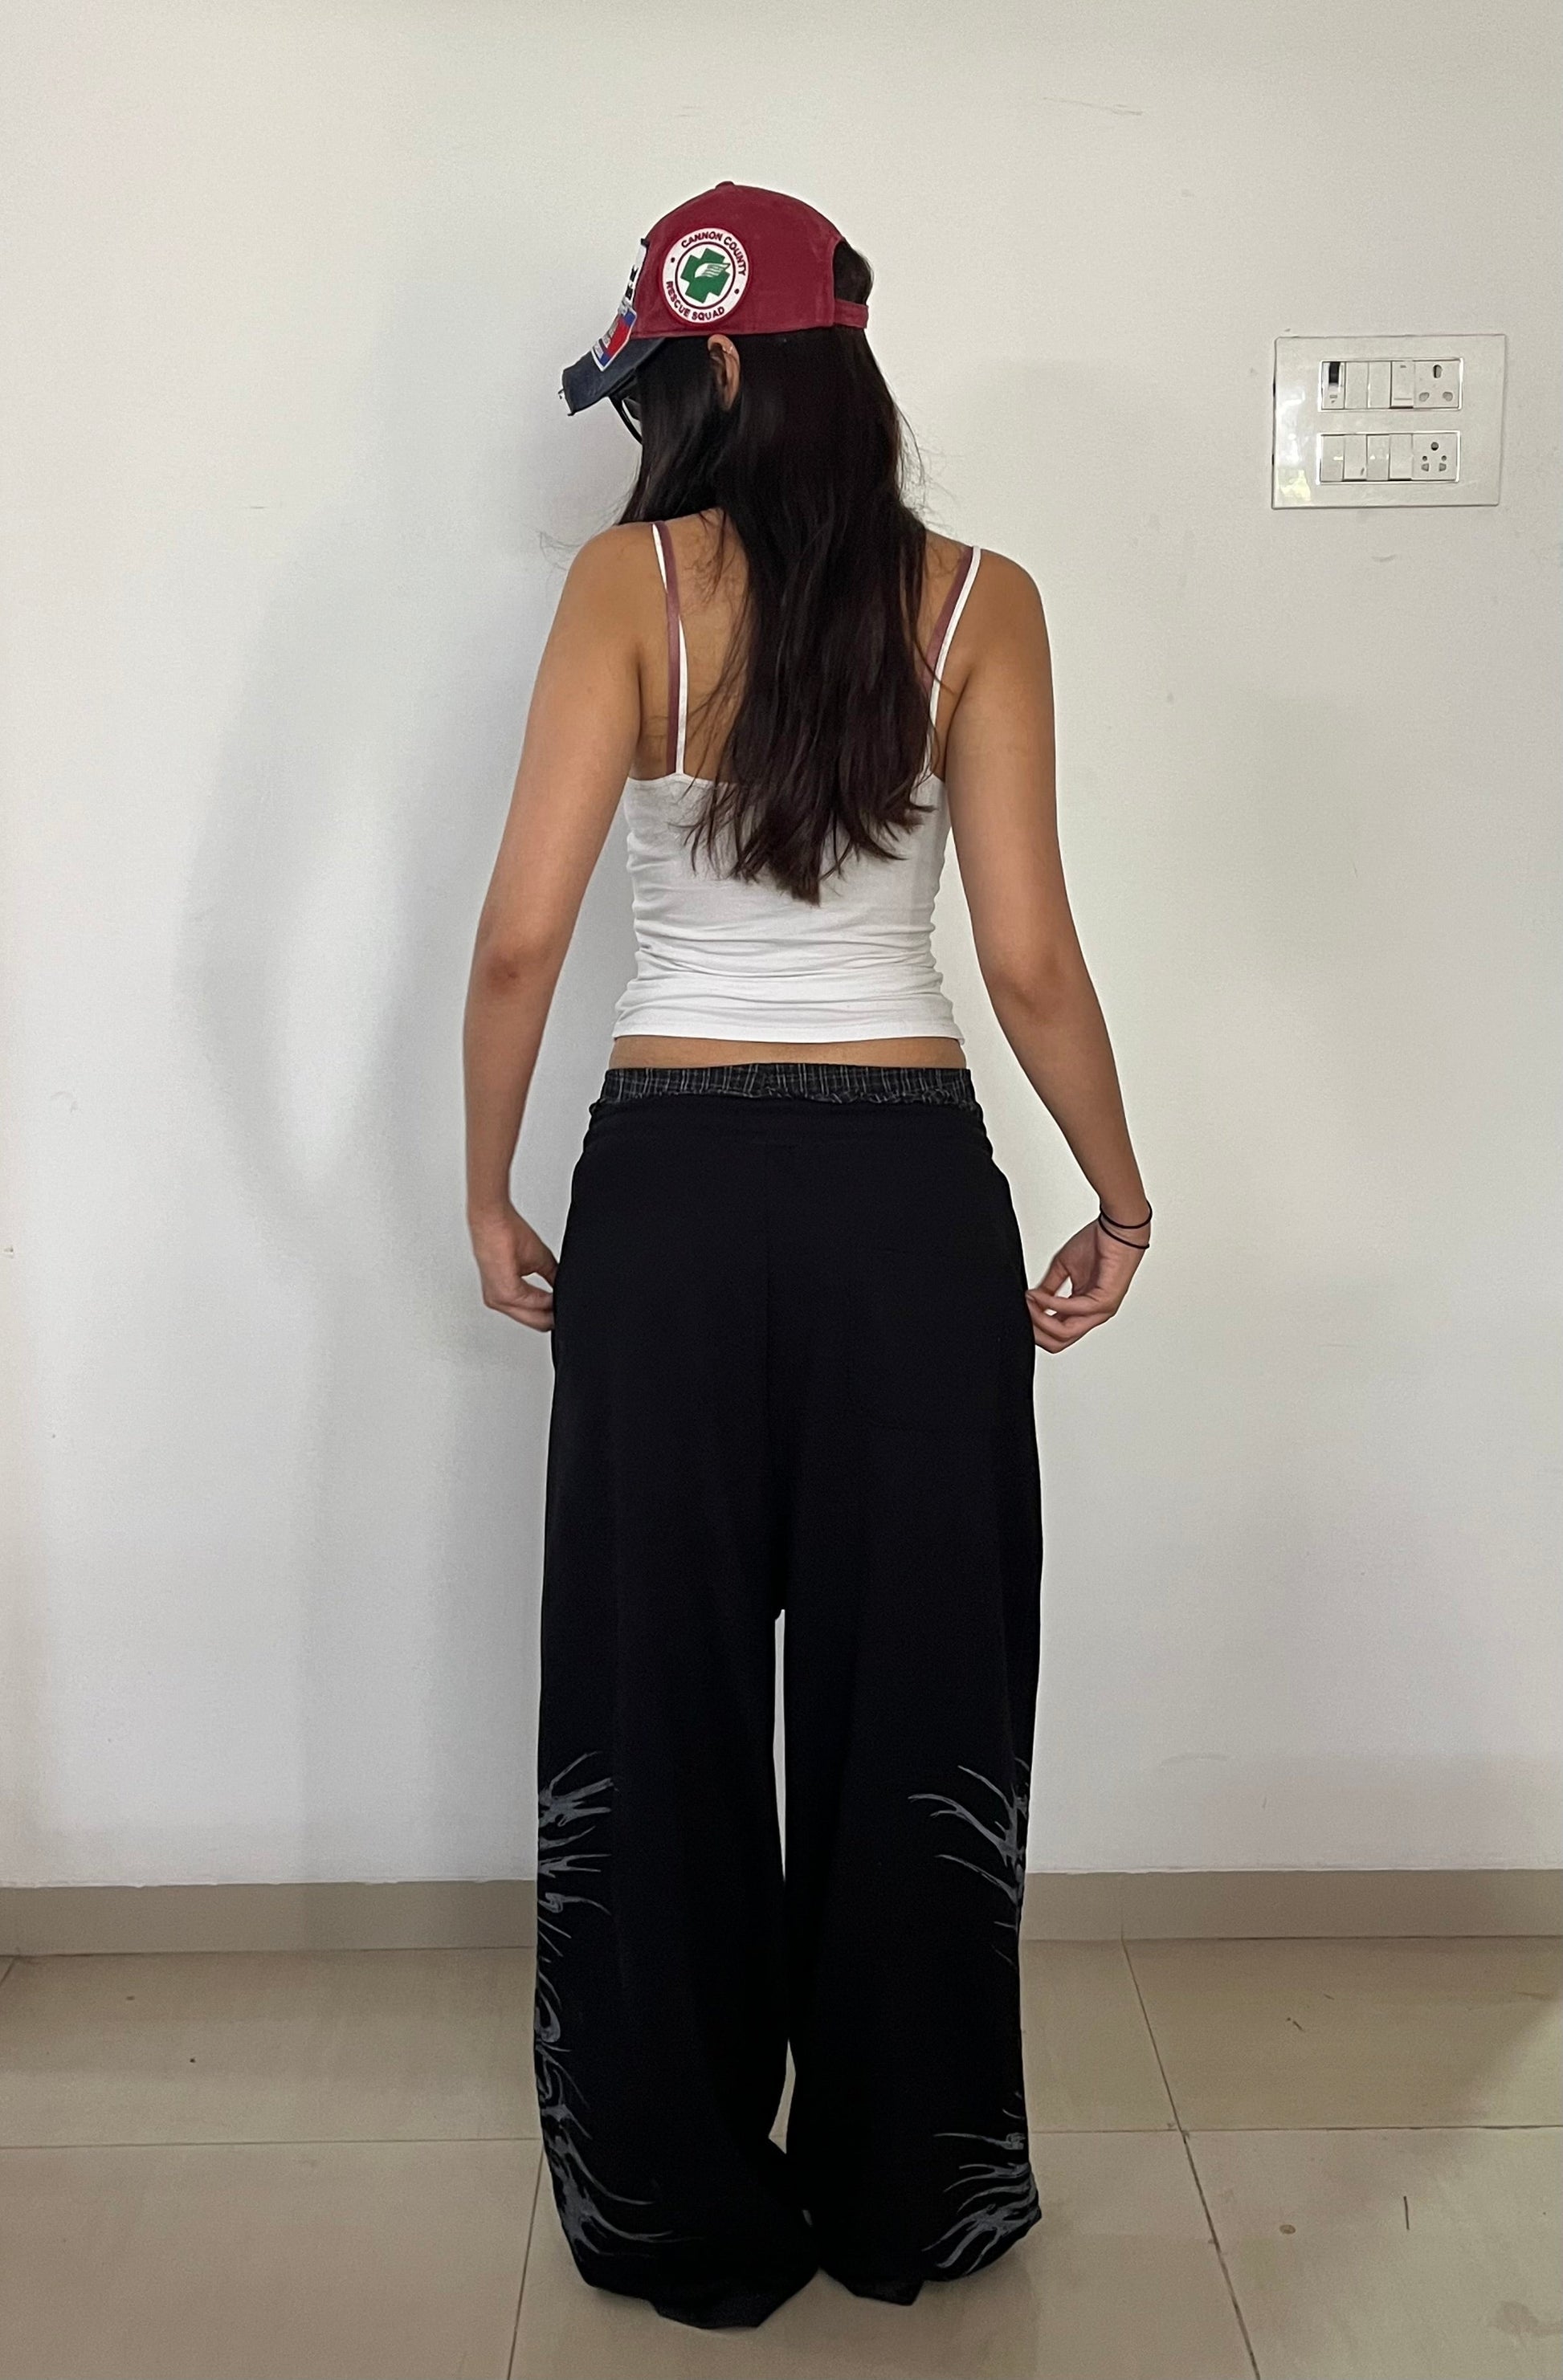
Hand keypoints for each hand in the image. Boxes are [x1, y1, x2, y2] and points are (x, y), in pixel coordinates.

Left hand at [469, 1202, 556, 1331]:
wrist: (495, 1221)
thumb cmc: (507, 1233)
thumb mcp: (539, 1261)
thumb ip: (552, 1280)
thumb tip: (565, 1290)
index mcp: (506, 1294)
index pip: (534, 1315)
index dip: (554, 1312)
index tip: (568, 1306)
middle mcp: (499, 1300)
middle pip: (537, 1323)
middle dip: (556, 1315)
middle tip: (570, 1306)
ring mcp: (500, 1299)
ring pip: (537, 1318)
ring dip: (553, 1307)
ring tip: (563, 1295)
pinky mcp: (505, 1293)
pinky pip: (534, 1304)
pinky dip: (548, 1299)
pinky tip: (556, 1292)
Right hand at [1026, 1215, 1147, 1352]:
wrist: (1118, 1228)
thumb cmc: (1100, 1243)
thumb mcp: (1064, 1268)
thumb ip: (1050, 1289)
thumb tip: (1033, 1301)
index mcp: (1085, 1309)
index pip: (1058, 1334)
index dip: (1036, 1327)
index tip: (1022, 1310)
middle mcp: (1094, 1314)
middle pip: (1060, 1342)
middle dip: (1036, 1331)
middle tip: (1023, 1313)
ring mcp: (1102, 1310)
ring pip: (1065, 1333)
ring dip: (1041, 1319)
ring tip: (1030, 1301)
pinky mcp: (1105, 1301)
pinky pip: (1073, 1311)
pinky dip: (1052, 1305)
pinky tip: (1041, 1295)